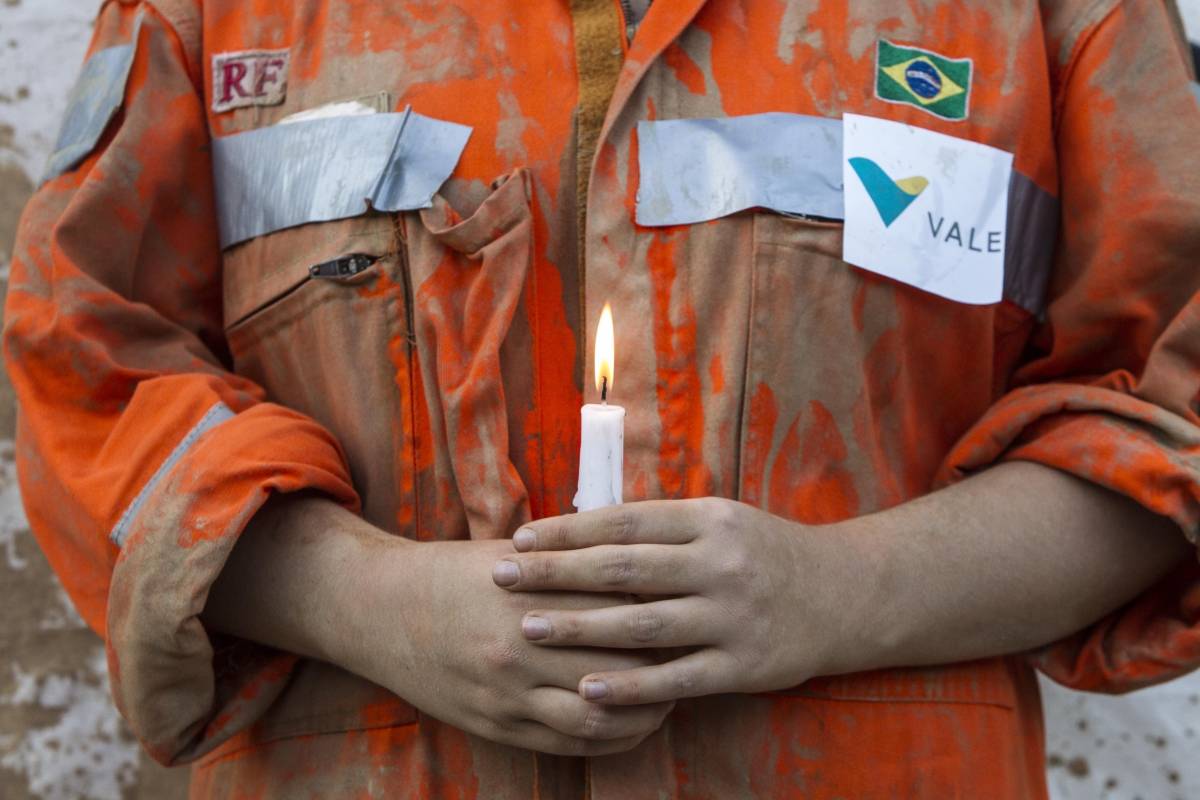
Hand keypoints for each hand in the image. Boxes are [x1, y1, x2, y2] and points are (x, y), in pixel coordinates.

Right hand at [340, 537, 674, 755]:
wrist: (383, 609)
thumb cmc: (458, 573)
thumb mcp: (516, 555)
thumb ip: (575, 562)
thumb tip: (644, 563)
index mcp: (533, 592)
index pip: (621, 609)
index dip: (664, 613)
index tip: (690, 610)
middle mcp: (523, 645)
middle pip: (619, 665)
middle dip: (664, 666)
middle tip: (693, 657)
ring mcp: (508, 691)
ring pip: (599, 715)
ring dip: (645, 711)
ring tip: (670, 697)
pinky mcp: (497, 723)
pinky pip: (568, 744)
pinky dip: (610, 738)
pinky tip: (632, 725)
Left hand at [491, 499, 870, 705]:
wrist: (846, 594)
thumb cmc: (765, 552)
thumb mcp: (721, 519)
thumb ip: (662, 525)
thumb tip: (584, 524)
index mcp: (709, 519)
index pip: (624, 521)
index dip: (567, 531)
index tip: (520, 539)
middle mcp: (718, 563)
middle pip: (622, 568)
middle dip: (556, 573)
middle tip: (501, 577)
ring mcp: (731, 615)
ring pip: (642, 624)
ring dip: (579, 628)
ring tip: (527, 630)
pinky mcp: (744, 664)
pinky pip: (676, 678)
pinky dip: (629, 685)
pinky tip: (586, 687)